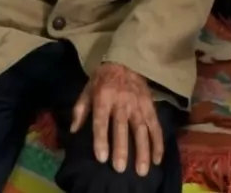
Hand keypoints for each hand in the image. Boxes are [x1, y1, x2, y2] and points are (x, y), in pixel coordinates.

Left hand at [70, 62, 162, 176]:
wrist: (125, 61)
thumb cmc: (102, 79)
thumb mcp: (87, 89)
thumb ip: (80, 110)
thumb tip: (73, 130)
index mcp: (103, 97)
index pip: (101, 120)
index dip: (101, 139)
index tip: (102, 157)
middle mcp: (121, 101)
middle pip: (121, 126)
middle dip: (121, 148)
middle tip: (120, 168)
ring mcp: (138, 104)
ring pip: (141, 128)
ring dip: (142, 149)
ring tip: (142, 169)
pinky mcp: (150, 105)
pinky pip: (155, 125)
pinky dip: (157, 142)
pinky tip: (157, 158)